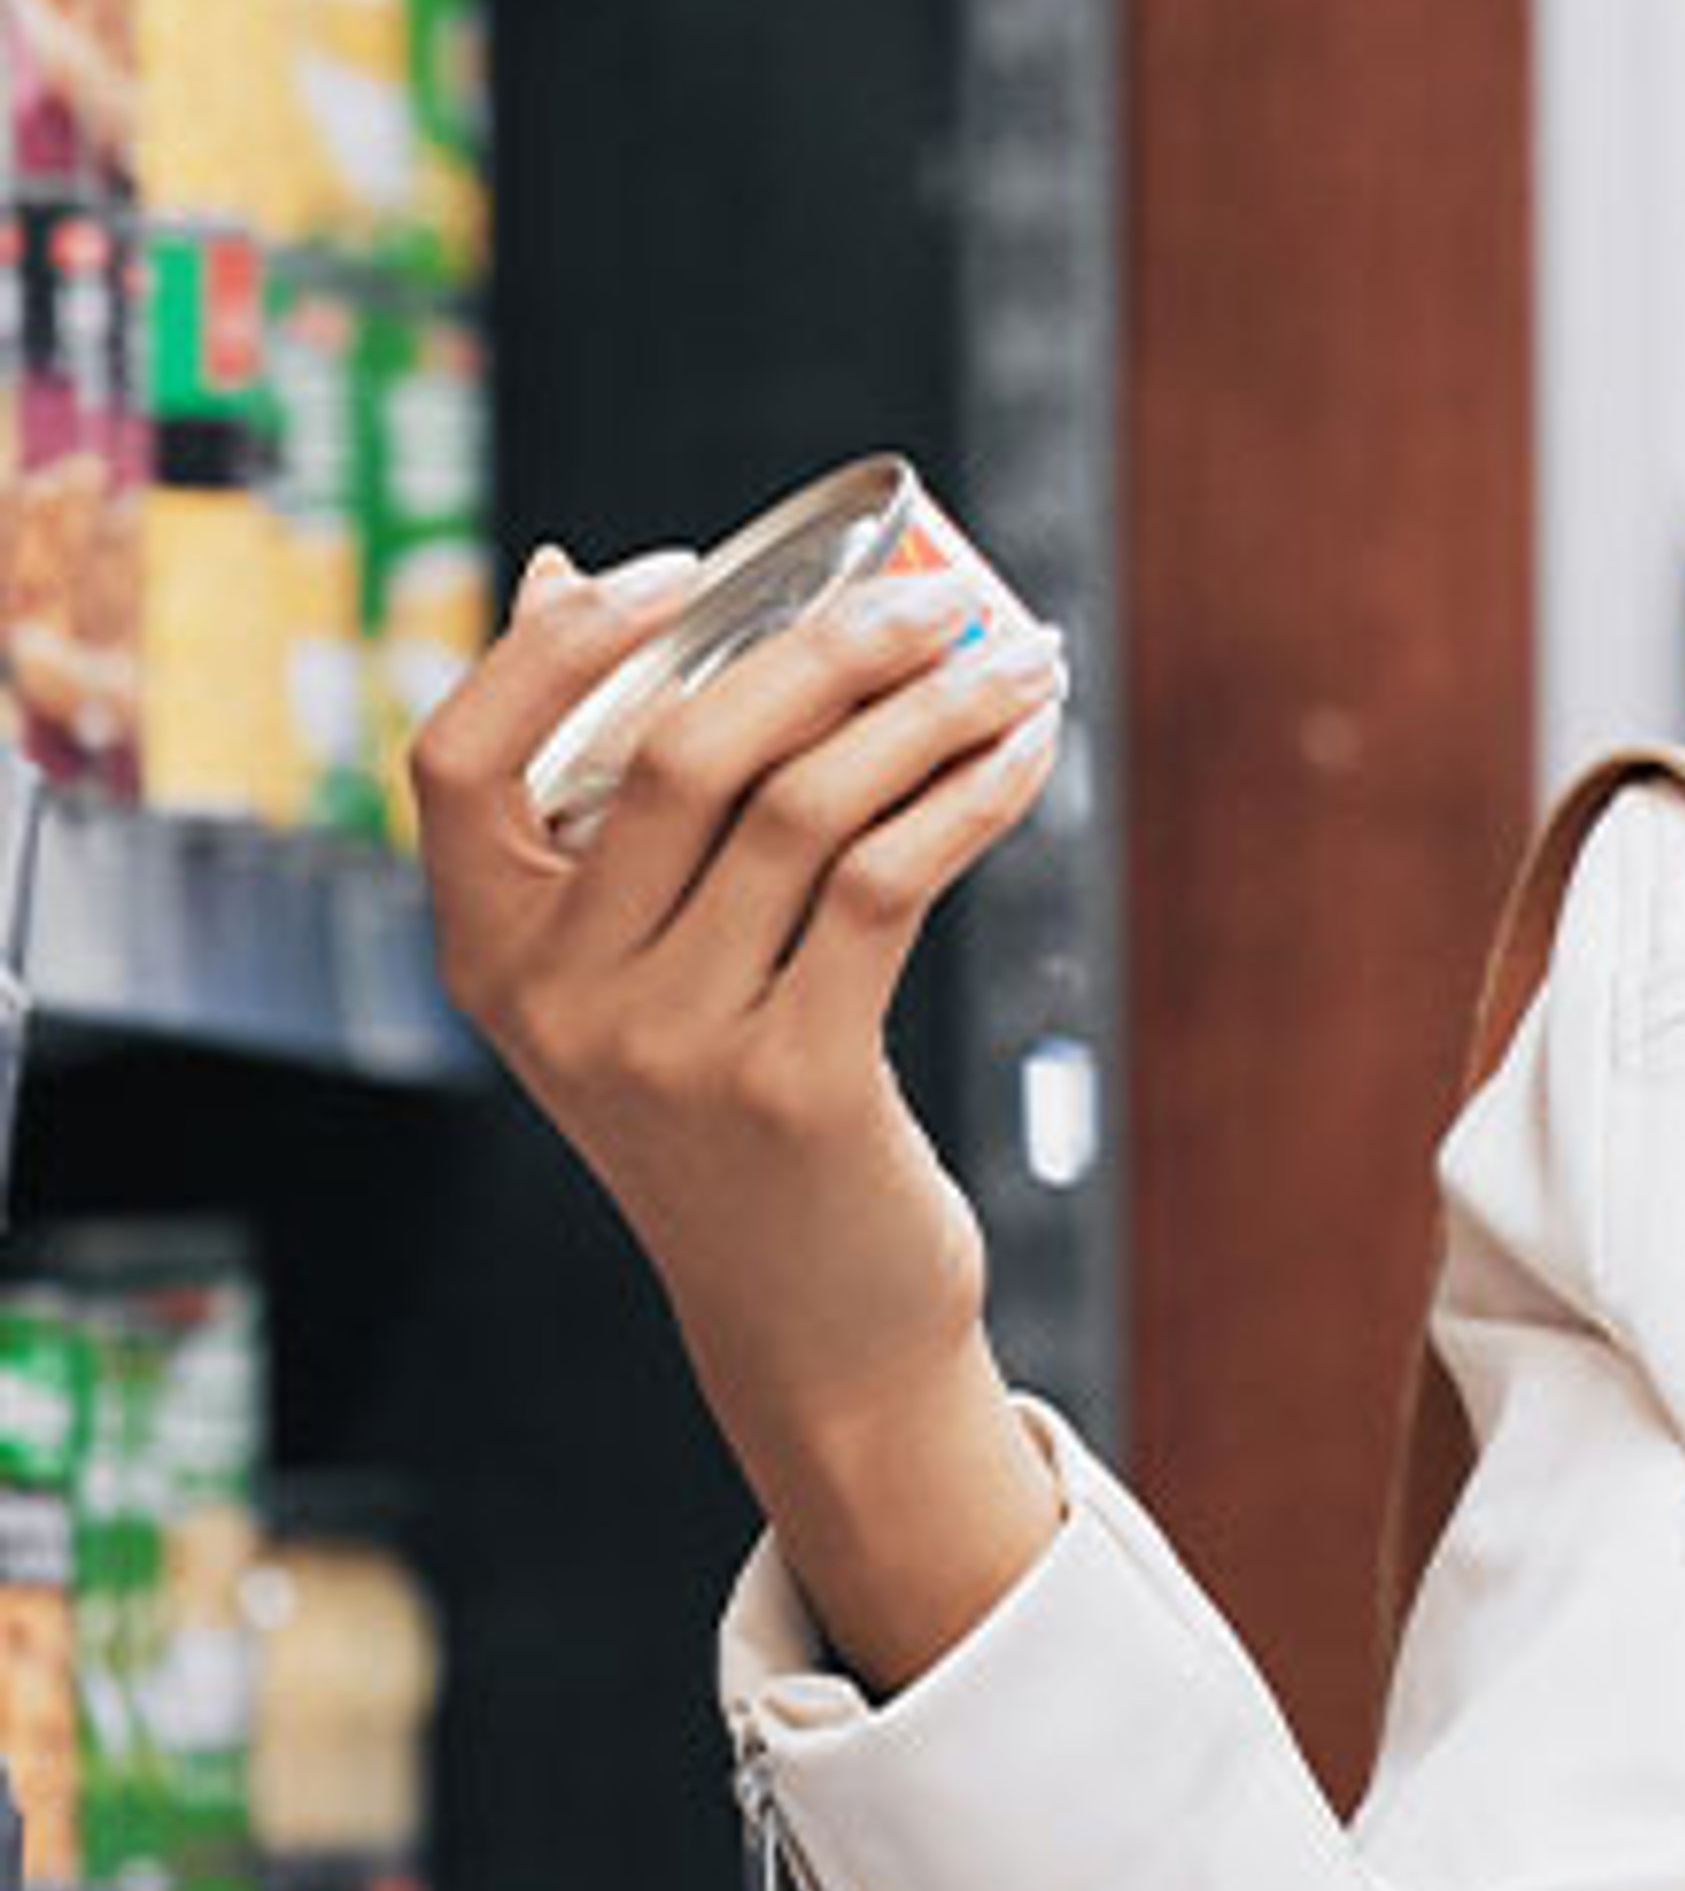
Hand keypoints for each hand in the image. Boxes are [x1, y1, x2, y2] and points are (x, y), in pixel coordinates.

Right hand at [410, 542, 1071, 1655]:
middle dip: (825, 645)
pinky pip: (891, 879)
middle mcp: (561, 1002)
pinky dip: (971, 793)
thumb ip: (606, 809)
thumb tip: (557, 574)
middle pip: (680, 752)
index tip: (687, 568)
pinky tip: (1024, 754)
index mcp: (490, 958)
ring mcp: (674, 1049)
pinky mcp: (798, 1084)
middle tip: (936, 598)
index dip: (558, 646)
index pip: (455, 760)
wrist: (813, 1322)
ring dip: (931, 710)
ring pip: (809, 804)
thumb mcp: (636, 974)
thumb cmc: (734, 1107)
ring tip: (1017, 665)